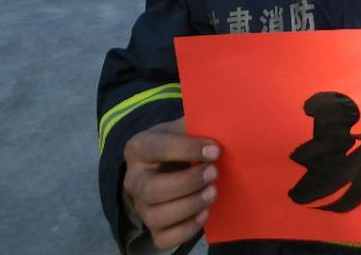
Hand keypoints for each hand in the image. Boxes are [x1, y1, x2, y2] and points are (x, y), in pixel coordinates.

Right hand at [122, 117, 219, 248]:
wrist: (169, 163)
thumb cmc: (180, 141)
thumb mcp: (183, 126)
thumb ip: (198, 123)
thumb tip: (226, 122)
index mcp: (139, 148)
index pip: (156, 148)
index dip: (186, 149)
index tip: (215, 149)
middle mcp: (134, 179)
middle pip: (152, 189)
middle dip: (187, 182)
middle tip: (214, 172)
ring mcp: (141, 206)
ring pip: (156, 216)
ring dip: (189, 206)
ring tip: (213, 192)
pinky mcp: (153, 227)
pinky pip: (164, 238)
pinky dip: (186, 229)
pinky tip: (204, 214)